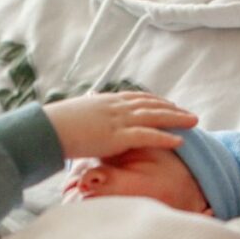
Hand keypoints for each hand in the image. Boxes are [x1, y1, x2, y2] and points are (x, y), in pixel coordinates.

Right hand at [45, 89, 196, 159]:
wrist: (46, 128)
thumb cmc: (53, 126)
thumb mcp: (72, 117)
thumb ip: (82, 118)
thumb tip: (79, 121)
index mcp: (105, 101)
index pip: (136, 97)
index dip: (154, 101)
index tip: (167, 103)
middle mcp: (115, 106)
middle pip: (151, 104)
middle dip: (172, 108)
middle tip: (189, 113)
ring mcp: (118, 120)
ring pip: (154, 116)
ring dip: (176, 119)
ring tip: (193, 122)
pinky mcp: (117, 136)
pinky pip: (147, 135)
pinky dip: (165, 137)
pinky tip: (180, 140)